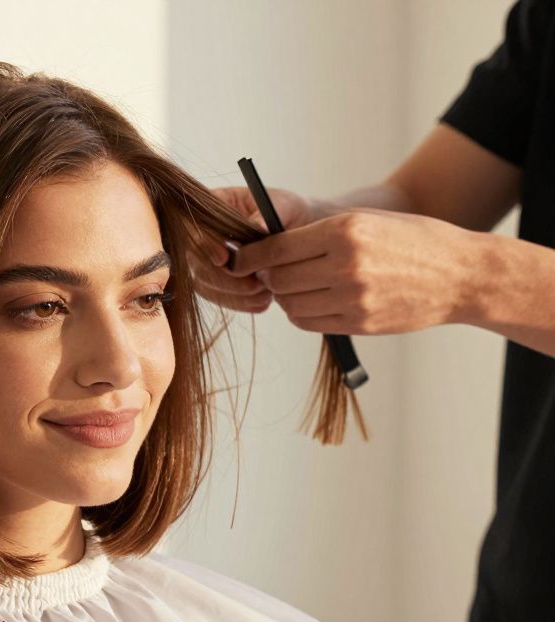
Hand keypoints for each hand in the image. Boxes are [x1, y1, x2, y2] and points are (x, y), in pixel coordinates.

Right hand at [187, 186, 318, 313]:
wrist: (303, 232)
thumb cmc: (291, 211)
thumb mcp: (284, 205)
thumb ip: (266, 214)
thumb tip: (257, 227)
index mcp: (213, 204)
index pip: (192, 226)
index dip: (203, 245)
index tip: (224, 258)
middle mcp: (204, 233)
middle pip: (195, 261)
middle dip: (223, 278)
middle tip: (255, 284)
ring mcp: (208, 259)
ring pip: (204, 284)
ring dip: (233, 295)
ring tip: (266, 292)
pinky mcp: (218, 282)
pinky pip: (218, 297)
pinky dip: (240, 303)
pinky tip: (264, 300)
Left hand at [227, 209, 478, 334]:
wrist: (460, 275)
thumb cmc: (410, 240)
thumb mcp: (365, 221)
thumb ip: (317, 234)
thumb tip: (267, 248)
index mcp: (344, 231)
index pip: (276, 249)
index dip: (250, 256)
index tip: (240, 259)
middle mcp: (346, 265)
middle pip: (278, 279)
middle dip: (267, 276)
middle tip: (268, 273)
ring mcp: (354, 298)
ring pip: (290, 304)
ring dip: (283, 297)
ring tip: (294, 286)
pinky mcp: (359, 323)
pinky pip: (308, 322)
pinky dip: (301, 313)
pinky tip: (311, 301)